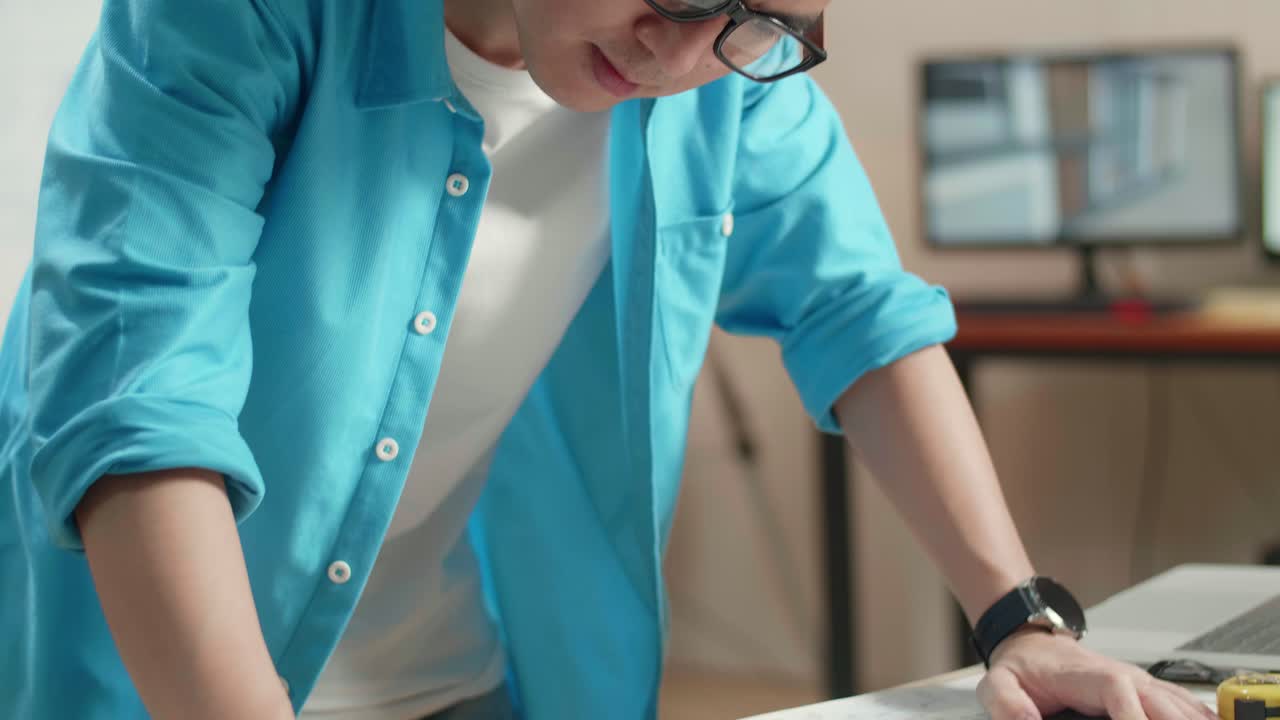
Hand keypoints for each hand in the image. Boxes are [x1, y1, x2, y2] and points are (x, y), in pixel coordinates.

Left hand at [976, 630, 1217, 719]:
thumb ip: (1006, 703)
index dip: (1134, 715)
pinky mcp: (1147, 689)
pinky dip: (1199, 717)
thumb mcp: (996, 684)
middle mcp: (1120, 674)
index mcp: (1085, 674)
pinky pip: (1183, 704)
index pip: (1118, 690)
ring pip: (1179, 703)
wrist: (1032, 643)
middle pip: (1160, 699)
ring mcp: (1138, 680)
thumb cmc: (1021, 667)